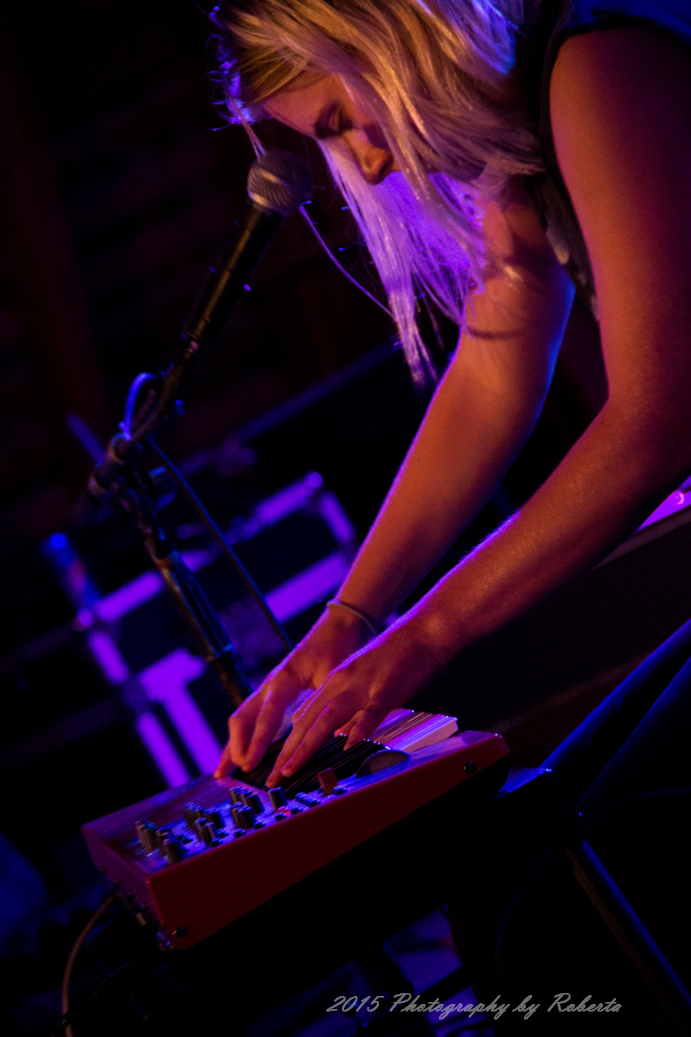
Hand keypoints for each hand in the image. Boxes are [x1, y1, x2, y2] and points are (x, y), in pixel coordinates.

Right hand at [214, 605, 369, 776]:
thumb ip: (329, 701)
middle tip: (236, 773)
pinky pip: (251, 720)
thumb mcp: (336, 674)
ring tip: (223, 773)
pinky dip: (243, 740)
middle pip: (242, 718)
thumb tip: (334, 734)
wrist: (336, 629)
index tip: (250, 764)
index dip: (258, 741)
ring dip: (232, 746)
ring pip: (241, 721)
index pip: (266, 715)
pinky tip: (238, 758)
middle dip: (236, 746)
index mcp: (284, 680)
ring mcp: (267, 690)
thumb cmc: (336, 650)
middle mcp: (269, 686)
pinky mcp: (270, 696)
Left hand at [266, 615, 444, 785]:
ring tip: (292, 767)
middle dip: (287, 751)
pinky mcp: (386, 687)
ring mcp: (362, 685)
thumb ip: (352, 706)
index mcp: (336, 681)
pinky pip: (370, 711)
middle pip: (307, 720)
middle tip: (272, 777)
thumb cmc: (399, 657)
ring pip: (327, 717)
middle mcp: (342, 682)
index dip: (288, 743)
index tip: (277, 765)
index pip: (304, 716)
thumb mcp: (365, 681)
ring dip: (306, 745)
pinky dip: (359, 728)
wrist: (423, 630)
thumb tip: (342, 734)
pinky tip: (349, 744)